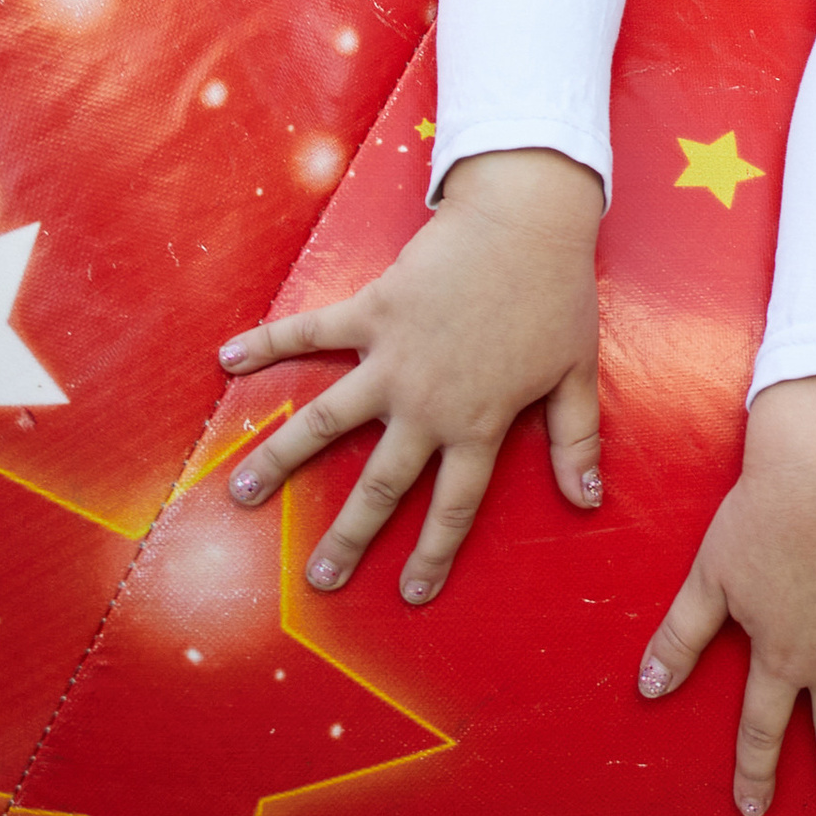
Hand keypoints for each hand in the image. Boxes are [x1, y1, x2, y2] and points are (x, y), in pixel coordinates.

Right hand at [216, 148, 603, 602]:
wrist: (525, 219)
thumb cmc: (556, 294)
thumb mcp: (577, 373)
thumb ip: (577, 440)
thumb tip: (588, 501)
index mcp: (480, 423)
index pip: (455, 505)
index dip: (434, 553)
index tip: (411, 595)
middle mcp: (427, 403)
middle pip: (381, 484)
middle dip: (348, 537)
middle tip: (317, 580)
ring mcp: (392, 359)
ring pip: (325, 422)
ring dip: (279, 460)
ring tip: (240, 494)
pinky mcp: (371, 312)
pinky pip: (310, 332)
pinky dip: (267, 344)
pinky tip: (227, 359)